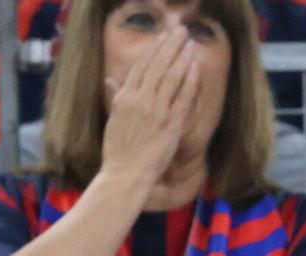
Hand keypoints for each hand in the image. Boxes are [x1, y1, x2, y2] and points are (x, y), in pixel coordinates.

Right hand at [99, 25, 199, 188]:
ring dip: (182, 57)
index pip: (140, 66)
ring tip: (190, 43)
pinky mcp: (170, 124)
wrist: (125, 174)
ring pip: (171, 77)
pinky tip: (195, 67)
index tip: (162, 37)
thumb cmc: (118, 150)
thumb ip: (115, 96)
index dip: (153, 49)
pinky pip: (182, 97)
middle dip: (170, 45)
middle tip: (180, 31)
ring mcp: (156, 111)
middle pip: (157, 66)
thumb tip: (110, 79)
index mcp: (124, 97)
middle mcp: (139, 100)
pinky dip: (190, 80)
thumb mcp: (112, 119)